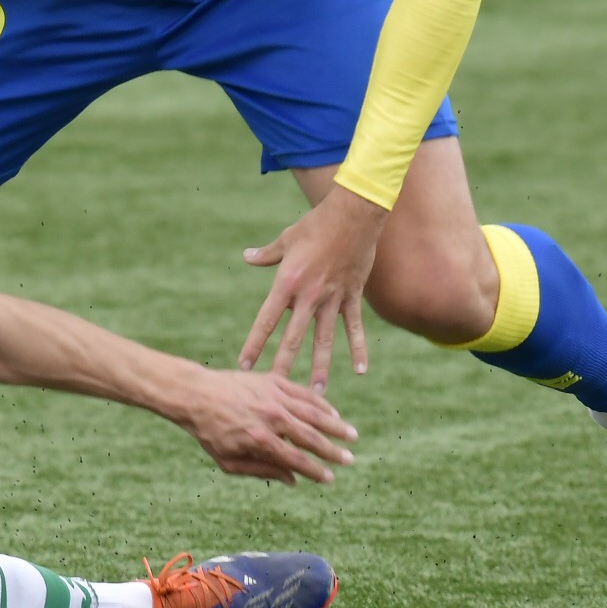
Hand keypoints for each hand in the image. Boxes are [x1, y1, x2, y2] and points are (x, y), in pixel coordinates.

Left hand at [171, 363, 357, 484]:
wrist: (197, 394)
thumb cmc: (210, 432)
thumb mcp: (229, 461)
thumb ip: (262, 471)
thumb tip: (292, 480)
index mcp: (260, 440)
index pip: (296, 460)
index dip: (316, 471)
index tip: (330, 479)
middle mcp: (272, 418)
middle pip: (311, 437)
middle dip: (333, 450)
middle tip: (350, 460)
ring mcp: (275, 397)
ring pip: (313, 413)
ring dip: (335, 425)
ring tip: (351, 435)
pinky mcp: (274, 381)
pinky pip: (304, 394)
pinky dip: (320, 404)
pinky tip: (332, 413)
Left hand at [240, 186, 387, 386]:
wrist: (352, 214)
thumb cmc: (316, 224)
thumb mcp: (287, 239)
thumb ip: (267, 254)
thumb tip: (247, 257)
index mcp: (287, 283)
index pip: (266, 321)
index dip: (255, 344)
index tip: (245, 365)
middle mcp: (308, 296)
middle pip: (293, 338)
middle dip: (284, 366)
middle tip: (276, 391)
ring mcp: (332, 298)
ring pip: (324, 340)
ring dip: (321, 367)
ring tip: (318, 392)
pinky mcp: (352, 296)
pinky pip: (354, 328)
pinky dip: (358, 349)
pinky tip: (361, 370)